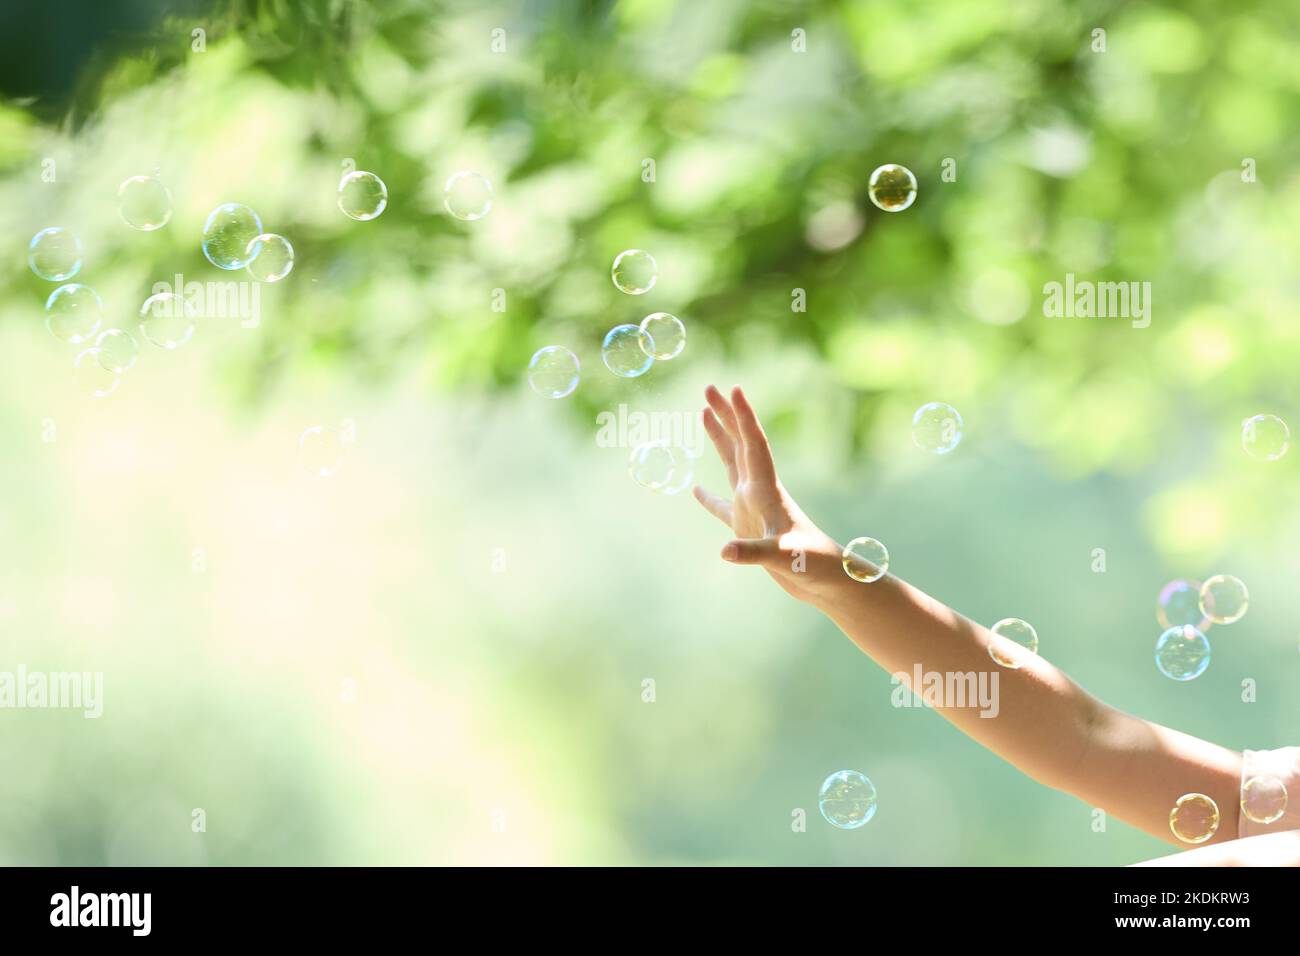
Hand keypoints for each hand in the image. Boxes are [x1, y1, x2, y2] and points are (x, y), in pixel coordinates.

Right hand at [693, 385, 843, 603]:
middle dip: (725, 415)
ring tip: (703, 414)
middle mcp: (759, 492)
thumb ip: (753, 553)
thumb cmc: (815, 566)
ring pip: (731, 464)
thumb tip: (724, 551)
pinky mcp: (749, 529)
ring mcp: (753, 509)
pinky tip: (695, 491)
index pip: (753, 445)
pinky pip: (722, 508)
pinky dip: (708, 499)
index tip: (732, 389)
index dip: (742, 417)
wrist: (829, 583)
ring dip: (719, 439)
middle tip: (709, 387)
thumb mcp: (784, 558)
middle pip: (740, 443)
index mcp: (768, 491)